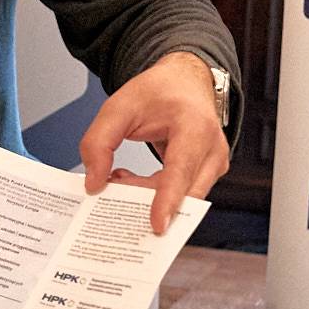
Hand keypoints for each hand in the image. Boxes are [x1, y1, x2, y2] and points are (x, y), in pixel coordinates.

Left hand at [79, 52, 229, 233]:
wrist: (186, 83)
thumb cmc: (159, 92)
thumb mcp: (118, 107)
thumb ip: (98, 143)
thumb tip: (93, 184)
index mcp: (194, 126)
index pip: (181, 170)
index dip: (168, 200)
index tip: (156, 225)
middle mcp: (212, 149)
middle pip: (182, 193)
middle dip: (145, 201)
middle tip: (111, 190)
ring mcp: (214, 165)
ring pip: (180, 199)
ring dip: (146, 197)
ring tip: (119, 178)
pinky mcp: (208, 175)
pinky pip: (180, 196)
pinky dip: (153, 194)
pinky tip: (131, 180)